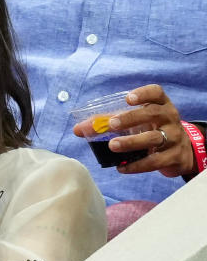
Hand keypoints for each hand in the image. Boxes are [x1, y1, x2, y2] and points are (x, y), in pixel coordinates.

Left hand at [73, 85, 194, 178]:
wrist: (181, 152)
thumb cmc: (151, 130)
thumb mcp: (136, 123)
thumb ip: (107, 123)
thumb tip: (78, 129)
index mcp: (161, 105)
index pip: (156, 93)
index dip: (143, 93)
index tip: (128, 98)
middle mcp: (169, 119)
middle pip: (153, 114)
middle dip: (131, 118)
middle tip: (111, 124)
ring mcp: (174, 138)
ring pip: (154, 138)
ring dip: (131, 142)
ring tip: (113, 145)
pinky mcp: (173, 157)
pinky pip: (155, 161)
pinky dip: (136, 165)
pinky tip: (121, 167)